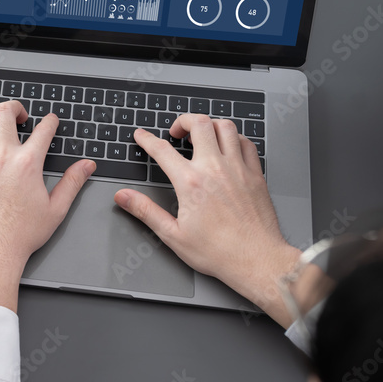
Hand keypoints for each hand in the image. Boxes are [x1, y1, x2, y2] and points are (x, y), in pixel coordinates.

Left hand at [0, 102, 94, 311]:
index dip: (50, 121)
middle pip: (6, 114)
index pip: (43, 130)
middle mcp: (3, 157)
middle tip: (22, 115)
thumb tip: (87, 166)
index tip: (51, 121)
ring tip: (0, 118)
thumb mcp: (56, 209)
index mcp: (28, 163)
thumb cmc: (22, 234)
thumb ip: (73, 182)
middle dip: (17, 108)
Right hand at [113, 115, 300, 326]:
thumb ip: (145, 211)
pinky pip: (246, 143)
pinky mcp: (256, 175)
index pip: (162, 150)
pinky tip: (228, 146)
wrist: (258, 261)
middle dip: (182, 121)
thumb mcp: (173, 235)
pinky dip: (234, 138)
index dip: (147, 139)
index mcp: (191, 182)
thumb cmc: (220, 252)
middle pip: (198, 125)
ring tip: (201, 134)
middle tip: (176, 131)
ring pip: (225, 127)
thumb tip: (124, 197)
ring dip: (210, 125)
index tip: (142, 136)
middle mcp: (215, 169)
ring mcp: (238, 169)